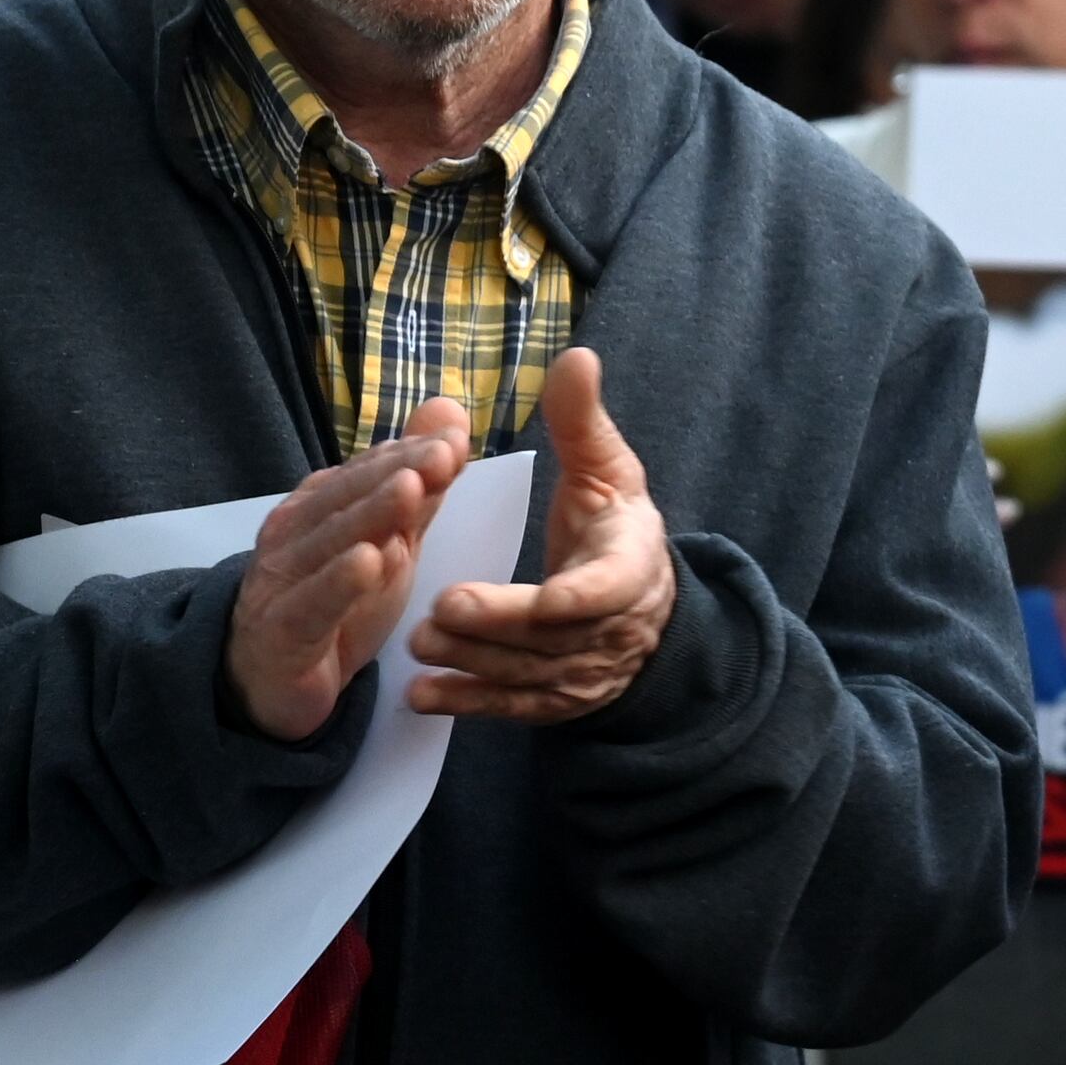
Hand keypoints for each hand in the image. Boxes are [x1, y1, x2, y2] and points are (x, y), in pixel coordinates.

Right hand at [224, 401, 474, 740]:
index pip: (368, 472)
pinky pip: (312, 604)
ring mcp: (283, 580)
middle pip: (347, 497)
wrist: (271, 681)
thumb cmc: (337, 602)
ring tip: (411, 489)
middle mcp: (295, 534)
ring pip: (329, 542)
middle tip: (444, 452)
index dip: (411, 452)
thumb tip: (448, 411)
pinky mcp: (282, 630)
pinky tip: (368, 563)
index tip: (456, 437)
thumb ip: (420, 483)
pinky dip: (339, 582)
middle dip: (397, 471)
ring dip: (370, 513)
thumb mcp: (390, 541)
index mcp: (320, 506)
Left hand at [407, 350, 674, 722]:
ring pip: (527, 676)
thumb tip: (575, 355)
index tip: (543, 599)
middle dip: (499, 628)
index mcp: (629, 568)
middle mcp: (611, 629)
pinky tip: (420, 696)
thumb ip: (583, 422)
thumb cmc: (615, 530)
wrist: (648, 612)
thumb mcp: (609, 472)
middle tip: (439, 612)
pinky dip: (466, 705)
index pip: (604, 590)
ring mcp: (585, 672)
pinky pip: (511, 709)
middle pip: (553, 638)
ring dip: (474, 665)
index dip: (574, 599)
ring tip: (417, 644)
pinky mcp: (557, 701)